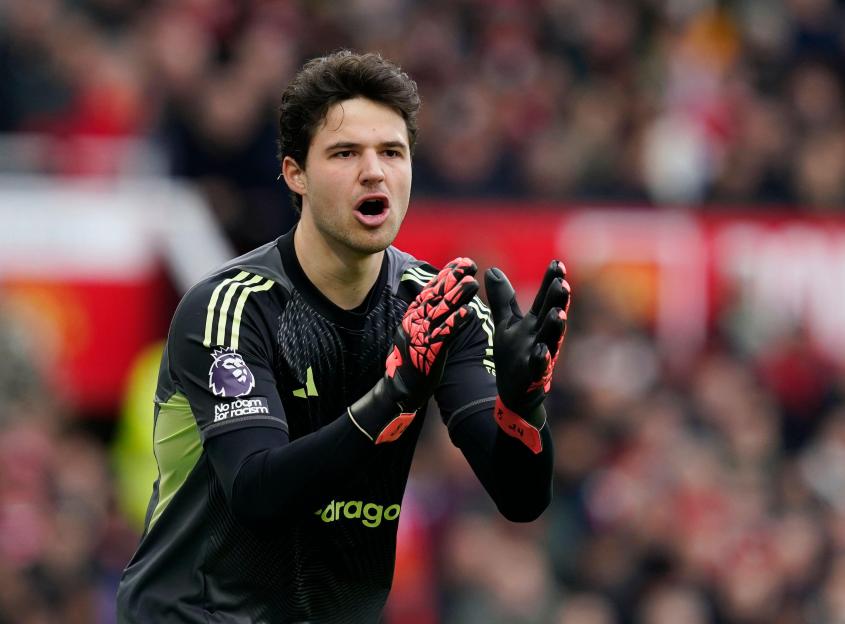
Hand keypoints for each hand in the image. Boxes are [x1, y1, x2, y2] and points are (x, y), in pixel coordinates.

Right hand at [349, 257, 478, 443]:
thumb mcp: (416, 334)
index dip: (446, 275)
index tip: (461, 262)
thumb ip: (427, 317)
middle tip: (470, 264)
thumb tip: (441, 299)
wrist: (397, 391)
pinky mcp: (427, 353)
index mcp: (412, 317)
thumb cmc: (411, 362)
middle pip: (435, 296)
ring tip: (473, 283)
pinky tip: (468, 313)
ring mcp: (420, 337)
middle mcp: (414, 323)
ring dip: (457, 297)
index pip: (431, 291)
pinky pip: (443, 336)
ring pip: (440, 312)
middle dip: (452, 279)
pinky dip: (455, 323)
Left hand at [484, 261, 569, 452]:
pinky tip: (541, 351)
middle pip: (551, 315)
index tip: (556, 262)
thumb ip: (502, 299)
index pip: (544, 299)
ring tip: (557, 314)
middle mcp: (541, 337)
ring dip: (554, 327)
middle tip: (563, 283)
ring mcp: (540, 356)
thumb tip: (492, 270)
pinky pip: (539, 368)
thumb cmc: (514, 355)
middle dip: (558, 300)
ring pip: (550, 340)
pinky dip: (541, 360)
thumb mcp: (506, 324)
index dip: (551, 282)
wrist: (514, 393)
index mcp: (534, 323)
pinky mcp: (533, 376)